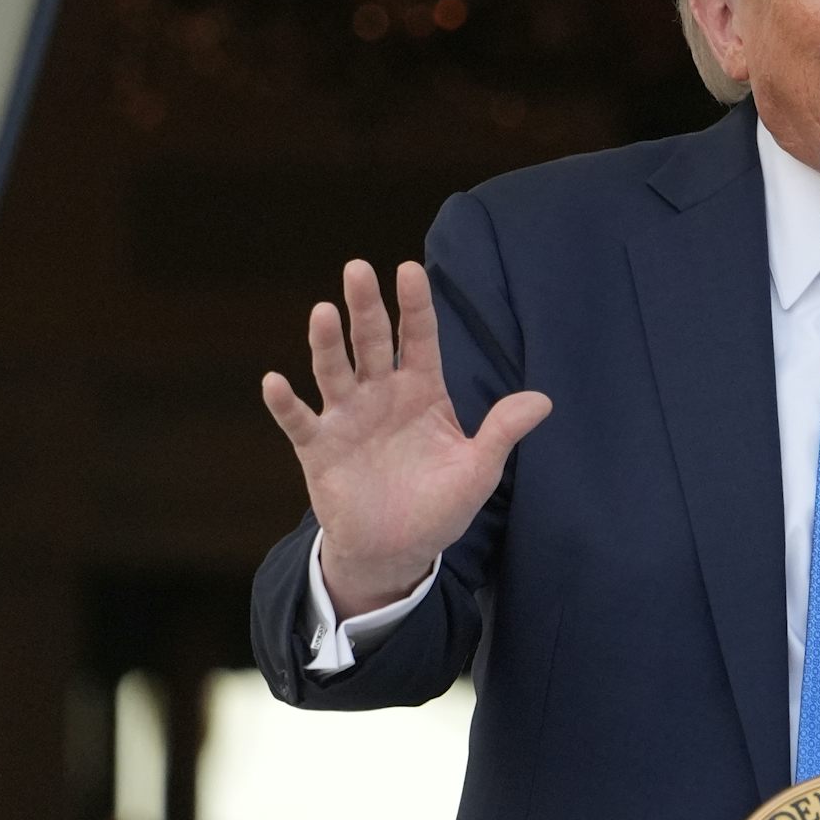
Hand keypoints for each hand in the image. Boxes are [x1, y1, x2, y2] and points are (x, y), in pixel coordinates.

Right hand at [260, 260, 551, 618]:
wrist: (399, 549)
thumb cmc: (440, 504)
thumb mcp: (479, 469)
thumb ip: (503, 431)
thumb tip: (545, 401)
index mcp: (422, 390)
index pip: (420, 338)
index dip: (416, 305)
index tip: (410, 269)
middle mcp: (381, 394)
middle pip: (372, 341)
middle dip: (366, 307)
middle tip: (358, 269)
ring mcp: (347, 418)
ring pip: (334, 370)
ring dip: (326, 343)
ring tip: (322, 313)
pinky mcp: (319, 448)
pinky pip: (299, 421)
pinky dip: (286, 403)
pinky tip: (274, 382)